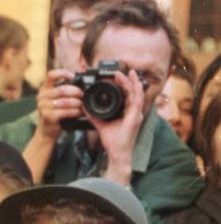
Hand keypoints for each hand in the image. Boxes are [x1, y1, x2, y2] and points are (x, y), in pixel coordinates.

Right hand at [35, 68, 83, 139]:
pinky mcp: (47, 116)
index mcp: (44, 89)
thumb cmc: (54, 113)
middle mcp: (41, 97)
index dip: (63, 73)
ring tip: (83, 105)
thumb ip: (64, 90)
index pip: (51, 75)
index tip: (73, 76)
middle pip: (62, 89)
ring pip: (64, 101)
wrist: (47, 131)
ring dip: (77, 103)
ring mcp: (43, 107)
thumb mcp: (57, 99)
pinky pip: (64, 112)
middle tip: (83, 95)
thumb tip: (82, 83)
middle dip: (76, 92)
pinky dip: (74, 112)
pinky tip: (79, 112)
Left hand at [90, 68, 144, 186]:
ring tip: (127, 73)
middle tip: (124, 69)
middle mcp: (134, 111)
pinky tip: (133, 85)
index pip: (128, 94)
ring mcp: (136, 114)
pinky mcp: (135, 118)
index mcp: (128, 112)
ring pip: (137, 94)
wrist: (117, 154)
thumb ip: (94, 116)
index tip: (118, 75)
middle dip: (130, 79)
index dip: (125, 84)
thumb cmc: (113, 142)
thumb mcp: (102, 125)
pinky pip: (136, 102)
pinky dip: (135, 92)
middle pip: (134, 91)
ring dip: (132, 82)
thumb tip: (85, 108)